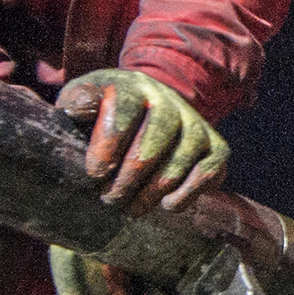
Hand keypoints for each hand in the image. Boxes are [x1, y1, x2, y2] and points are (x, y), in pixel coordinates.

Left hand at [59, 68, 227, 212]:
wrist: (148, 108)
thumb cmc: (107, 113)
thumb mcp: (83, 101)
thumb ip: (77, 103)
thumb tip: (79, 109)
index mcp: (132, 87)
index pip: (124, 113)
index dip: (107, 148)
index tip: (94, 174)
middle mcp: (169, 101)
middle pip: (151, 146)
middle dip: (126, 181)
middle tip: (109, 200)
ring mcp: (195, 124)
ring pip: (177, 164)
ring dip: (150, 194)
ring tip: (130, 207)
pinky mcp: (216, 147)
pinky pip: (207, 173)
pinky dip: (186, 194)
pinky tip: (165, 204)